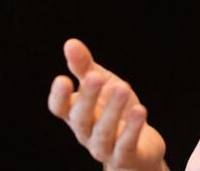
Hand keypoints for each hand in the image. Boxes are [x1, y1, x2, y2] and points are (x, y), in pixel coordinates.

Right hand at [48, 38, 165, 170]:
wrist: (140, 146)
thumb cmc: (114, 109)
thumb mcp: (102, 83)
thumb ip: (84, 66)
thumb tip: (70, 43)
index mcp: (76, 114)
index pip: (60, 108)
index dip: (59, 96)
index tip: (62, 79)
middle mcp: (86, 132)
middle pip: (81, 118)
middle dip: (88, 97)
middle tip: (96, 77)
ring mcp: (104, 147)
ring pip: (103, 133)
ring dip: (112, 111)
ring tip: (123, 88)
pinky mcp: (125, 156)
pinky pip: (126, 145)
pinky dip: (132, 129)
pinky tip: (140, 110)